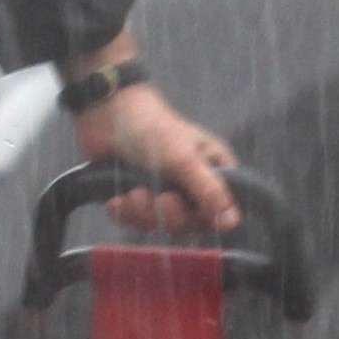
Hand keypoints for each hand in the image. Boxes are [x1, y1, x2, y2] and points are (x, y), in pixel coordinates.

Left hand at [80, 79, 237, 235]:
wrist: (106, 114)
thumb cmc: (153, 128)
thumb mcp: (184, 159)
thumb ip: (208, 191)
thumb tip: (232, 222)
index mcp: (212, 171)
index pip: (221, 211)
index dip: (207, 219)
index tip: (192, 214)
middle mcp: (190, 185)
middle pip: (189, 223)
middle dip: (171, 215)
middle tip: (160, 199)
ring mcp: (162, 192)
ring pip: (160, 224)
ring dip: (144, 213)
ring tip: (133, 194)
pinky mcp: (135, 198)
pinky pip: (134, 221)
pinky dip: (125, 213)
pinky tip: (117, 201)